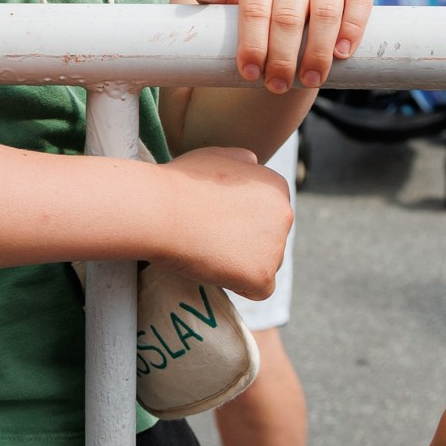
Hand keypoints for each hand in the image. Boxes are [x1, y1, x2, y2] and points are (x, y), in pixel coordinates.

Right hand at [158, 145, 291, 297]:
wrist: (160, 211)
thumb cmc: (180, 183)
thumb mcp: (215, 156)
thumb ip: (242, 161)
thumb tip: (254, 163)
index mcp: (276, 186)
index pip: (268, 215)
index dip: (239, 222)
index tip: (215, 220)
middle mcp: (284, 214)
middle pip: (270, 241)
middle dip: (244, 244)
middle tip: (210, 238)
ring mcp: (276, 246)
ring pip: (264, 265)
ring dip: (241, 264)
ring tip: (209, 250)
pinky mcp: (263, 275)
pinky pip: (258, 289)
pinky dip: (238, 285)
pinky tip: (215, 267)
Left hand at [187, 0, 374, 93]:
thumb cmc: (258, 2)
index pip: (255, 7)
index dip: (253, 44)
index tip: (250, 74)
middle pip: (288, 15)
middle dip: (282, 56)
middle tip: (277, 86)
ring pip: (325, 12)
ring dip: (318, 51)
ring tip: (310, 80)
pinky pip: (358, 3)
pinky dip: (351, 30)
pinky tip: (341, 54)